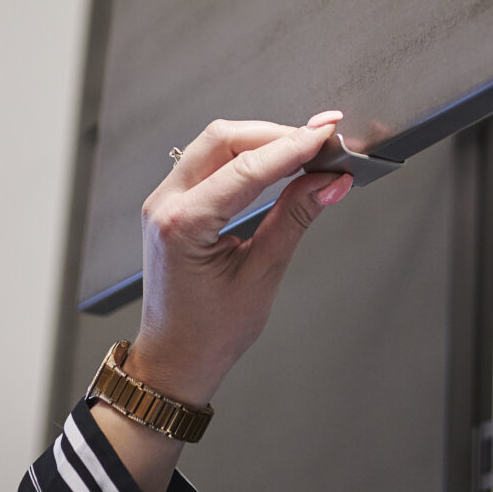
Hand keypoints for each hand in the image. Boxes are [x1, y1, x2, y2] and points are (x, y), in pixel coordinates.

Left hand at [126, 114, 351, 396]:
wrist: (176, 357)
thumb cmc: (210, 331)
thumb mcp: (263, 274)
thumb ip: (295, 217)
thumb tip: (329, 180)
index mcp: (182, 225)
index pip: (246, 168)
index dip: (293, 147)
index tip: (328, 137)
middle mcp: (165, 205)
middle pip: (224, 139)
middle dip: (277, 134)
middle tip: (323, 138)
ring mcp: (163, 200)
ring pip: (215, 143)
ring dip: (262, 140)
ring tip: (306, 148)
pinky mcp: (171, 202)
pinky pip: (208, 160)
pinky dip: (245, 154)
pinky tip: (276, 160)